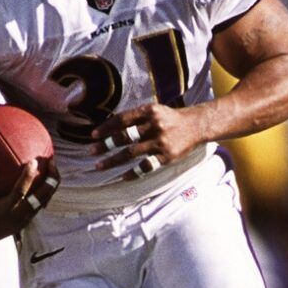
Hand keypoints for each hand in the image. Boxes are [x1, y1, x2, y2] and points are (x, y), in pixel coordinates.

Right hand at [0, 156, 58, 246]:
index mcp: (4, 210)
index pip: (20, 192)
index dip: (28, 177)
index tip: (33, 161)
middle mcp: (18, 216)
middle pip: (41, 198)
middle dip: (50, 180)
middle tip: (52, 160)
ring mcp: (25, 219)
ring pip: (45, 200)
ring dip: (51, 184)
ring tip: (53, 165)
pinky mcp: (27, 220)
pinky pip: (41, 203)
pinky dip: (46, 190)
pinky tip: (45, 175)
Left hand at [91, 103, 207, 178]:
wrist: (197, 125)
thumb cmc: (170, 118)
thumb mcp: (154, 110)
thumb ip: (136, 117)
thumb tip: (110, 125)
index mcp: (149, 111)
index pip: (122, 119)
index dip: (106, 127)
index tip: (93, 135)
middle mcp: (154, 125)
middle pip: (124, 136)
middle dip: (105, 145)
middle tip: (91, 151)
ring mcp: (160, 142)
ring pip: (131, 153)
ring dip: (113, 160)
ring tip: (99, 165)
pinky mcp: (167, 156)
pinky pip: (146, 166)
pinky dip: (134, 172)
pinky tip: (123, 177)